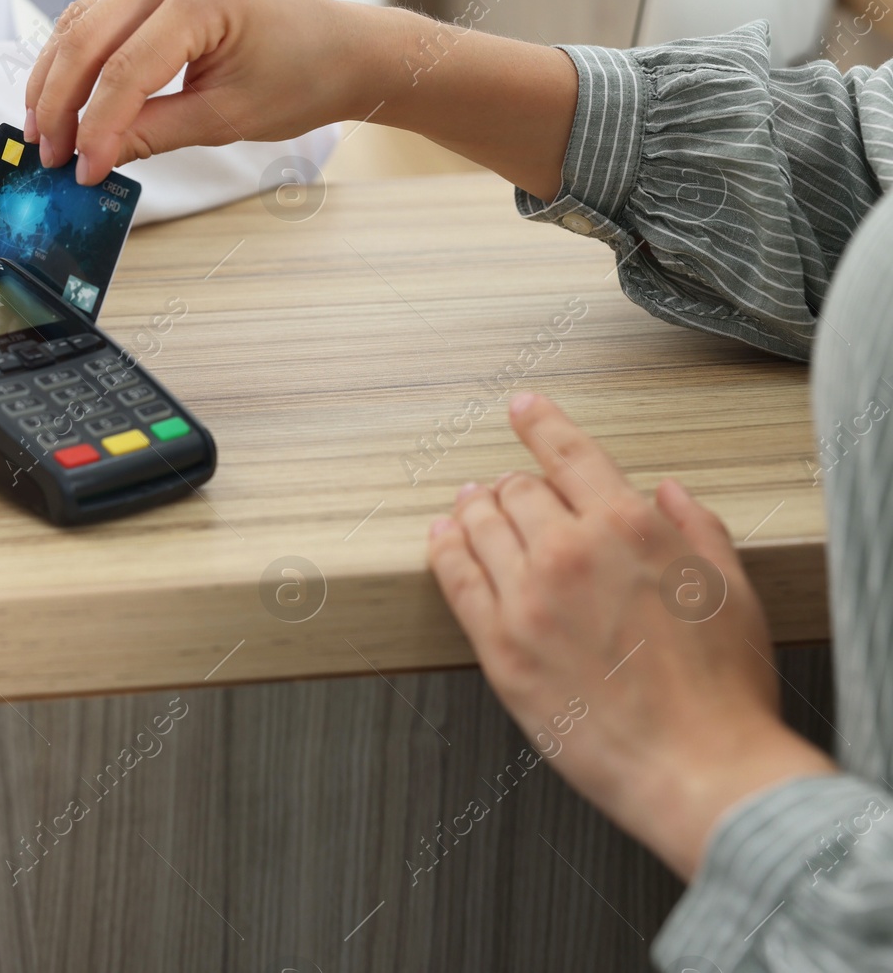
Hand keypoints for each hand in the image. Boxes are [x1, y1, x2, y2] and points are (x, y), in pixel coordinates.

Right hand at [24, 0, 355, 184]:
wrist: (342, 48)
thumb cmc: (302, 79)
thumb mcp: (226, 118)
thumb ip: (153, 133)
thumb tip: (93, 159)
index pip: (126, 70)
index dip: (96, 127)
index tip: (80, 171)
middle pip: (90, 37)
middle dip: (61, 102)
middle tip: (46, 155)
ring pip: (84, 21)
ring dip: (57, 77)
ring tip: (43, 130)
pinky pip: (101, 14)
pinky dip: (77, 56)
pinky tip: (63, 97)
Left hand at [428, 393, 834, 879]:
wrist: (698, 768)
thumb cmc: (723, 690)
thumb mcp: (731, 591)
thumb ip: (696, 530)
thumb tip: (669, 493)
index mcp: (629, 527)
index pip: (570, 454)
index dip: (540, 423)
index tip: (521, 406)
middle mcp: (570, 551)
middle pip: (518, 490)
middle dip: (512, 483)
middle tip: (505, 486)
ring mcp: (527, 598)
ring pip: (480, 525)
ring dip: (473, 507)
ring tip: (467, 502)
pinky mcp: (498, 646)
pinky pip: (455, 579)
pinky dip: (444, 548)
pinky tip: (441, 538)